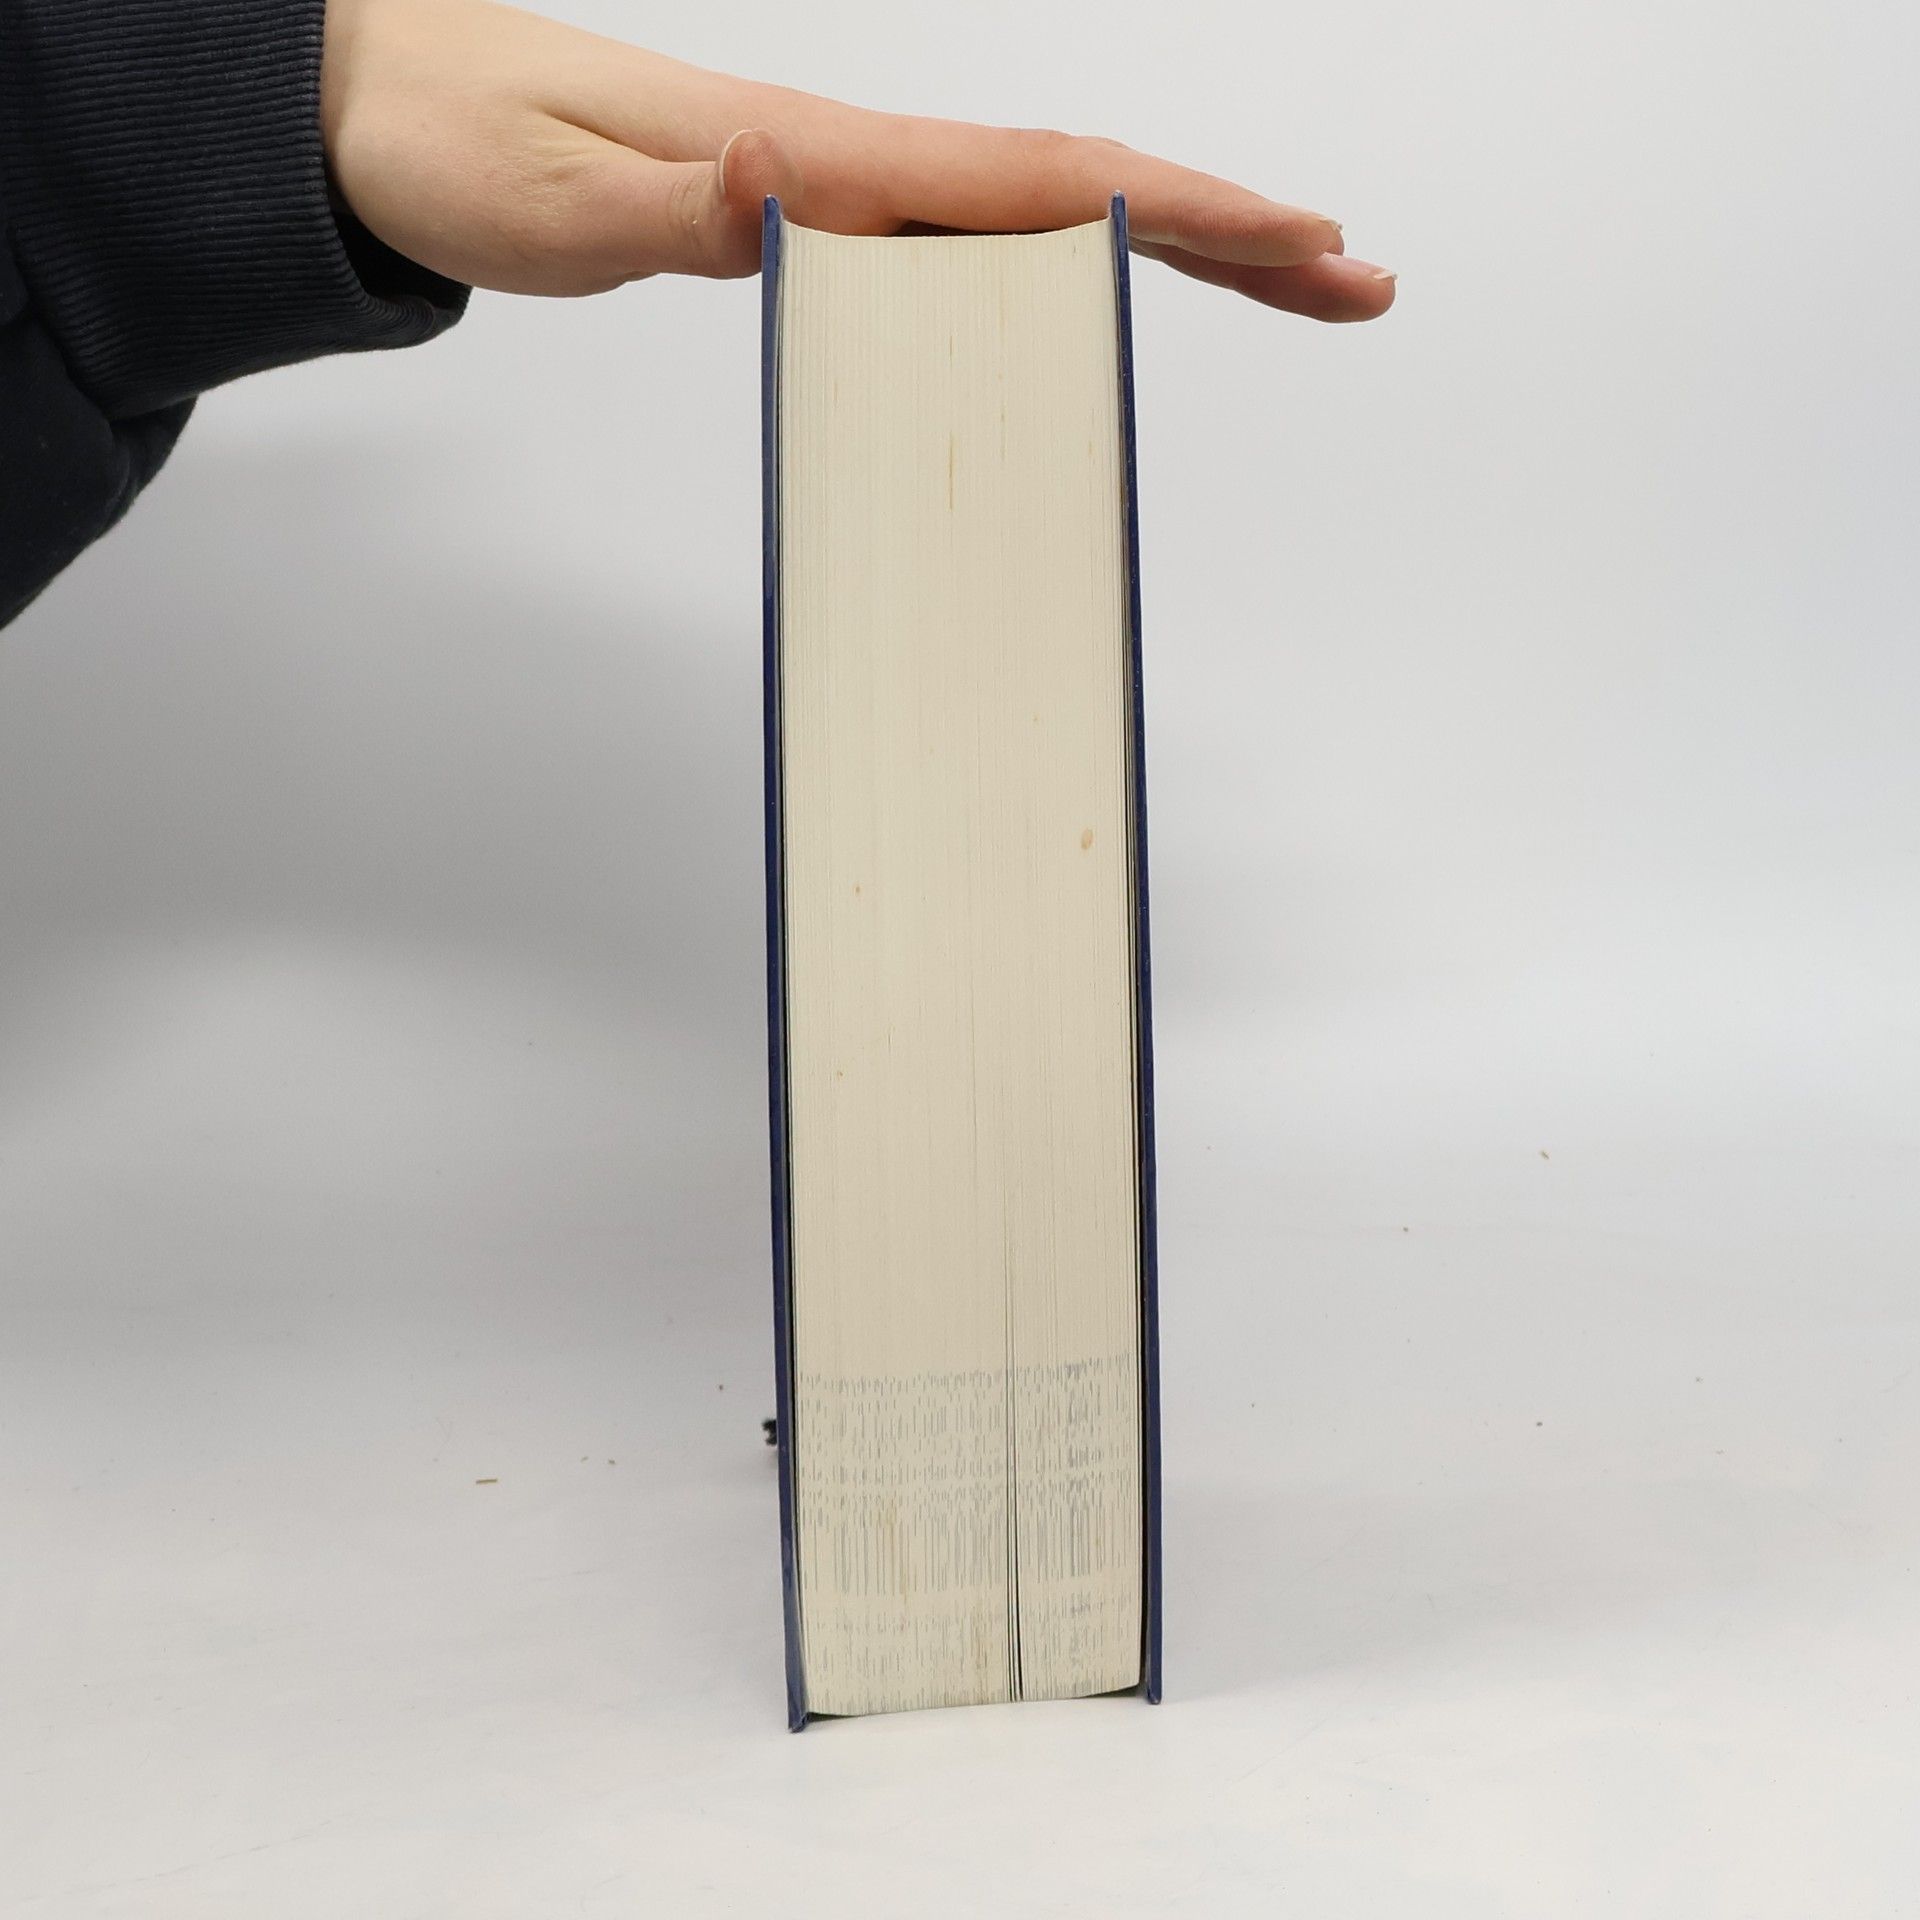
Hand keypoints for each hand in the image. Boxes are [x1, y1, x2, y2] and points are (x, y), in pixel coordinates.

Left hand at [321, 0, 1394, 320]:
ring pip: (1046, 219)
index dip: (1171, 208)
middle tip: (1356, 278)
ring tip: (1295, 285)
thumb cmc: (461, 148)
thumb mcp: (546, 202)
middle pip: (1082, 195)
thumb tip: (784, 187)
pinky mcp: (821, 216)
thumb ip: (669, 209)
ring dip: (1180, 250)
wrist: (396, 107)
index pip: (1034, 183)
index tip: (1290, 234)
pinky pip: (979, 245)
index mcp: (824, 158)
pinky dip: (1074, 267)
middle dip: (1229, 234)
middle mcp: (854, 164)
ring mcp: (845, 187)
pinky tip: (1116, 288)